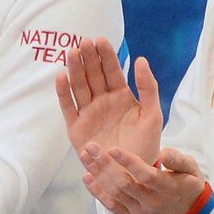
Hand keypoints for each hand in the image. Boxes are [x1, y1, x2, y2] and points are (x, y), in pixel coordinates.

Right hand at [55, 42, 162, 165]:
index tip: (101, 40)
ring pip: (79, 86)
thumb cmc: (145, 144)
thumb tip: (141, 60)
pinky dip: (63, 92)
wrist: (132, 173)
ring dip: (74, 70)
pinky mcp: (75, 127)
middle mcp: (102, 101)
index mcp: (121, 96)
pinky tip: (60, 76)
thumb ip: (149, 87)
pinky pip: (68, 106)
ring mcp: (88, 113)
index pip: (112, 71)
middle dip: (88, 58)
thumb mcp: (153, 114)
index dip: (106, 56)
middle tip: (83, 42)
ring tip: (72, 53)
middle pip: (93, 75)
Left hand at [81, 143, 205, 213]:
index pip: (145, 175)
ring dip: (98, 174)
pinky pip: (112, 205)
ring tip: (85, 156)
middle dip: (105, 164)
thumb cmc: (188, 186)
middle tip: (91, 147)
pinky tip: (87, 177)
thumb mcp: (191, 170)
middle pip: (124, 183)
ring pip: (115, 193)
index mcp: (167, 187)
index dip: (128, 162)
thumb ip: (178, 159)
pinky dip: (98, 192)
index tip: (112, 149)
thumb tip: (163, 152)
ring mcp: (140, 212)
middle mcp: (151, 202)